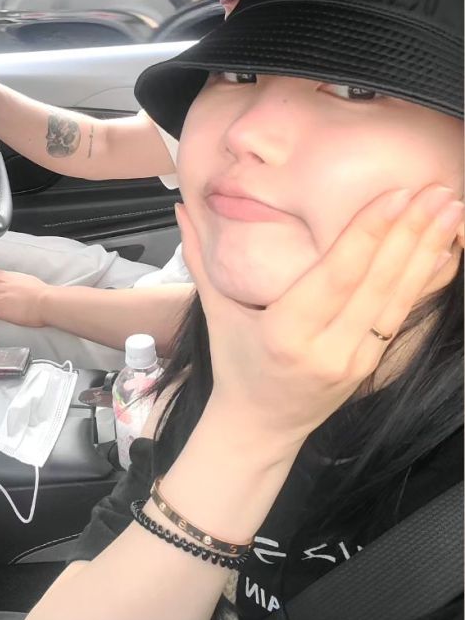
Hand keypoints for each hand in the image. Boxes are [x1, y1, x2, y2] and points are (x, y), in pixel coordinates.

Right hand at [176, 183, 463, 452]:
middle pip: (375, 285)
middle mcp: (326, 350)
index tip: (396, 195)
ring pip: (398, 300)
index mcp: (285, 333)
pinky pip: (402, 317)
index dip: (367, 234)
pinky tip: (444, 250)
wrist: (259, 429)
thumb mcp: (216, 313)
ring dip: (428, 252)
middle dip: (410, 233)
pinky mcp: (371, 366)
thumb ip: (200, 258)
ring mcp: (354, 361)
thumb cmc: (235, 366)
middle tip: (437, 189)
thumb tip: (181, 205)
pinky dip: (426, 281)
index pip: (335, 277)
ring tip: (450, 208)